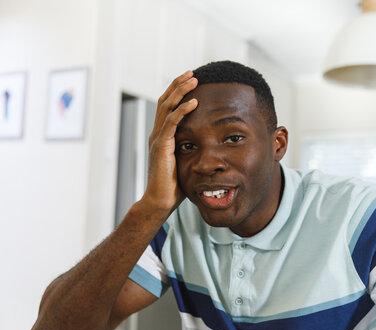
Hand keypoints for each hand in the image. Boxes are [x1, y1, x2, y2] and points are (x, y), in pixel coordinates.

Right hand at [142, 71, 197, 212]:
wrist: (160, 202)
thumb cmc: (174, 187)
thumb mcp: (186, 163)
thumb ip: (193, 151)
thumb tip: (209, 147)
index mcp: (162, 137)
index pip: (168, 108)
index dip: (178, 93)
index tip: (191, 81)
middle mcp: (157, 134)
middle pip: (165, 101)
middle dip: (178, 85)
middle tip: (192, 73)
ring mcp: (158, 139)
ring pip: (167, 107)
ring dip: (180, 91)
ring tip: (193, 79)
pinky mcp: (162, 146)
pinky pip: (172, 123)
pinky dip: (182, 110)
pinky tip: (193, 102)